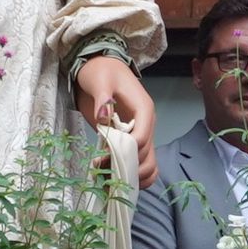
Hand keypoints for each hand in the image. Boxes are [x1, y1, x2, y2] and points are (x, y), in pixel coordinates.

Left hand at [76, 53, 160, 180]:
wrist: (100, 69)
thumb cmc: (101, 72)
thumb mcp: (100, 80)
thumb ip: (103, 97)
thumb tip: (104, 115)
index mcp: (144, 110)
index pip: (142, 138)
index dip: (125, 152)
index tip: (102, 157)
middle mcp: (146, 125)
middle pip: (146, 156)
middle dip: (125, 168)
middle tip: (100, 169)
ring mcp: (140, 134)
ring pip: (148, 164)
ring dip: (130, 176)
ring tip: (106, 178)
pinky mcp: (130, 140)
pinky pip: (141, 163)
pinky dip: (132, 175)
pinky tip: (114, 179)